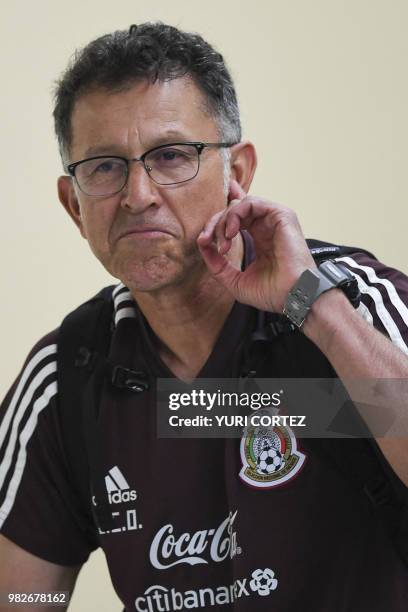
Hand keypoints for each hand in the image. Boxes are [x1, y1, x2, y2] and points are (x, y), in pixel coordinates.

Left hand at [196, 180, 315, 312]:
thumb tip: (203, 245)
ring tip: (222, 243)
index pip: (239, 216)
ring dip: (223, 221)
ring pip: (239, 205)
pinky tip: (231, 233)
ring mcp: (274, 220)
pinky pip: (250, 202)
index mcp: (260, 238)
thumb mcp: (234, 280)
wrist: (293, 297)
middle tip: (205, 241)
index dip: (220, 216)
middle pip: (233, 210)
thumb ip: (217, 264)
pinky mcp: (280, 215)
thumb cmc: (272, 293)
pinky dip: (235, 214)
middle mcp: (267, 226)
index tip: (203, 238)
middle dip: (214, 224)